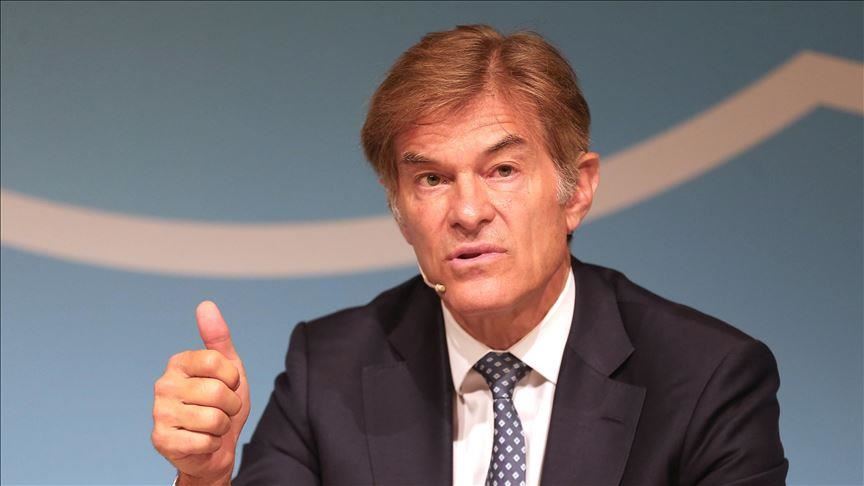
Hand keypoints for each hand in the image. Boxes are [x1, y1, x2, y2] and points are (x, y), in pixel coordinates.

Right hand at [152, 301, 250, 484]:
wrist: (215, 449)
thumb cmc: (222, 406)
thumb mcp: (229, 369)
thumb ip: (218, 338)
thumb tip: (205, 305)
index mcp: (179, 363)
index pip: (216, 361)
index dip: (232, 378)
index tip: (228, 384)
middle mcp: (163, 384)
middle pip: (217, 392)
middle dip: (231, 406)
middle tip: (222, 411)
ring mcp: (159, 412)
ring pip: (213, 418)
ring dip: (222, 426)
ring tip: (212, 426)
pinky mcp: (160, 439)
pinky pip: (204, 440)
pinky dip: (212, 444)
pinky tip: (202, 441)